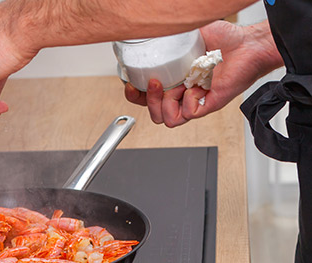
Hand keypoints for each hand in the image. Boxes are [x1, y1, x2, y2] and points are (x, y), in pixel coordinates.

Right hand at [125, 20, 283, 126]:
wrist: (248, 44)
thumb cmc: (224, 39)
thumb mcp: (187, 34)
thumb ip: (168, 36)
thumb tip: (150, 28)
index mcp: (173, 79)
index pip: (146, 96)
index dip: (135, 95)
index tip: (131, 83)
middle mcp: (181, 92)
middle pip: (154, 111)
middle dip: (146, 100)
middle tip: (153, 83)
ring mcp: (193, 100)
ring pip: (167, 118)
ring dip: (162, 105)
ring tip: (170, 87)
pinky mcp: (207, 105)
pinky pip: (188, 114)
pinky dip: (186, 103)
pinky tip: (193, 88)